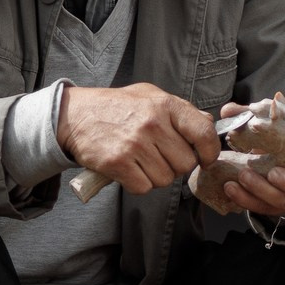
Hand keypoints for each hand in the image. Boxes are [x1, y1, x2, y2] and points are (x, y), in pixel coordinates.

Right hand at [55, 84, 218, 193]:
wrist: (75, 115)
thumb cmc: (115, 106)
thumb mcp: (150, 96)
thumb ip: (181, 110)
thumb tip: (209, 125)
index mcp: (165, 105)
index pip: (203, 133)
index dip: (209, 151)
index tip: (205, 158)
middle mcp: (152, 124)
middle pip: (185, 164)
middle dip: (175, 165)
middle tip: (160, 157)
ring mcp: (135, 145)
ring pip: (165, 179)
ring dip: (155, 176)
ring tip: (141, 161)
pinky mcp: (118, 164)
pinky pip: (143, 187)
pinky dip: (137, 184)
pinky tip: (129, 170)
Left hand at [211, 99, 284, 217]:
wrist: (277, 156)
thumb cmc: (284, 135)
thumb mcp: (276, 120)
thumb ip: (255, 112)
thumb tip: (229, 111)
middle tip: (272, 173)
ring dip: (264, 192)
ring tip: (243, 176)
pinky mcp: (280, 204)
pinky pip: (268, 209)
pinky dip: (248, 200)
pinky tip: (230, 188)